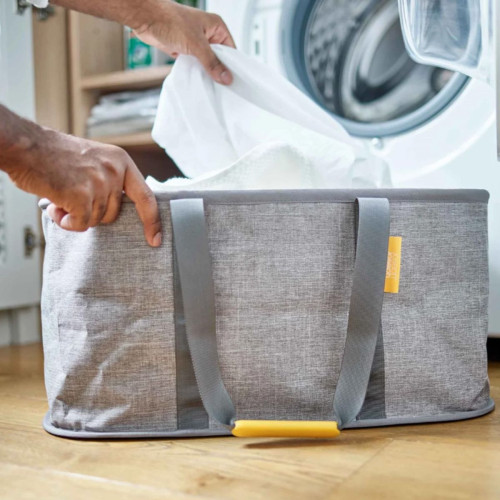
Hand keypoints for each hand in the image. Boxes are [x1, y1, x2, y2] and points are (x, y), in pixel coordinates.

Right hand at [7, 129, 161, 246]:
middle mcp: (115, 172)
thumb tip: (115, 209)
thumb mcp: (93, 160)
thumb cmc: (53, 156)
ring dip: (74, 215)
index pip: (146, 197)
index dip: (152, 221)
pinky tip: (54, 204)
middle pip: (112, 214)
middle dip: (91, 212)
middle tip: (71, 196)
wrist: (25, 146)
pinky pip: (80, 224)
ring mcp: (99, 183)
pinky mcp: (82, 196)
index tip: (155, 239)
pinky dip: (65, 221)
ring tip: (59, 195)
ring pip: (94, 220)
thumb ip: (109, 181)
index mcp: (121, 161)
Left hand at [134, 1, 235, 84]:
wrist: (146, 19)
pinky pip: (196, 65)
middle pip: (220, 59)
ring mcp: (197, 43)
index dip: (232, 66)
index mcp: (217, 27)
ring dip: (207, 73)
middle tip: (222, 88)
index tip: (233, 82)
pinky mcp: (186, 50)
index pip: (231, 51)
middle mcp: (208, 35)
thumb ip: (212, 62)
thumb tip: (226, 77)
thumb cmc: (170, 20)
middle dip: (219, 72)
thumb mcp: (196, 44)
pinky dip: (197, 72)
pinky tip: (199, 82)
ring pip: (207, 63)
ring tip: (211, 86)